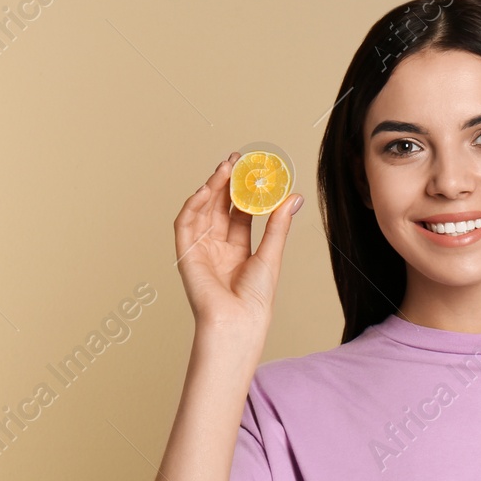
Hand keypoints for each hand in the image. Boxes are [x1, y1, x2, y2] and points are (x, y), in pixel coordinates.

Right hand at [174, 150, 305, 337]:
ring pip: (203, 210)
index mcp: (238, 249)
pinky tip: (206, 189)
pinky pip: (186, 223)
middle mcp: (218, 247)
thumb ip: (278, 224)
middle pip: (220, 207)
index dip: (245, 191)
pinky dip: (193, 204)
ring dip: (212, 188)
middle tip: (237, 160)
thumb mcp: (271, 254)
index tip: (253, 170)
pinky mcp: (187, 253)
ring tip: (225, 168)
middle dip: (227, 183)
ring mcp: (201, 249)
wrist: (238, 321)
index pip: (240, 212)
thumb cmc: (256, 298)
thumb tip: (294, 196)